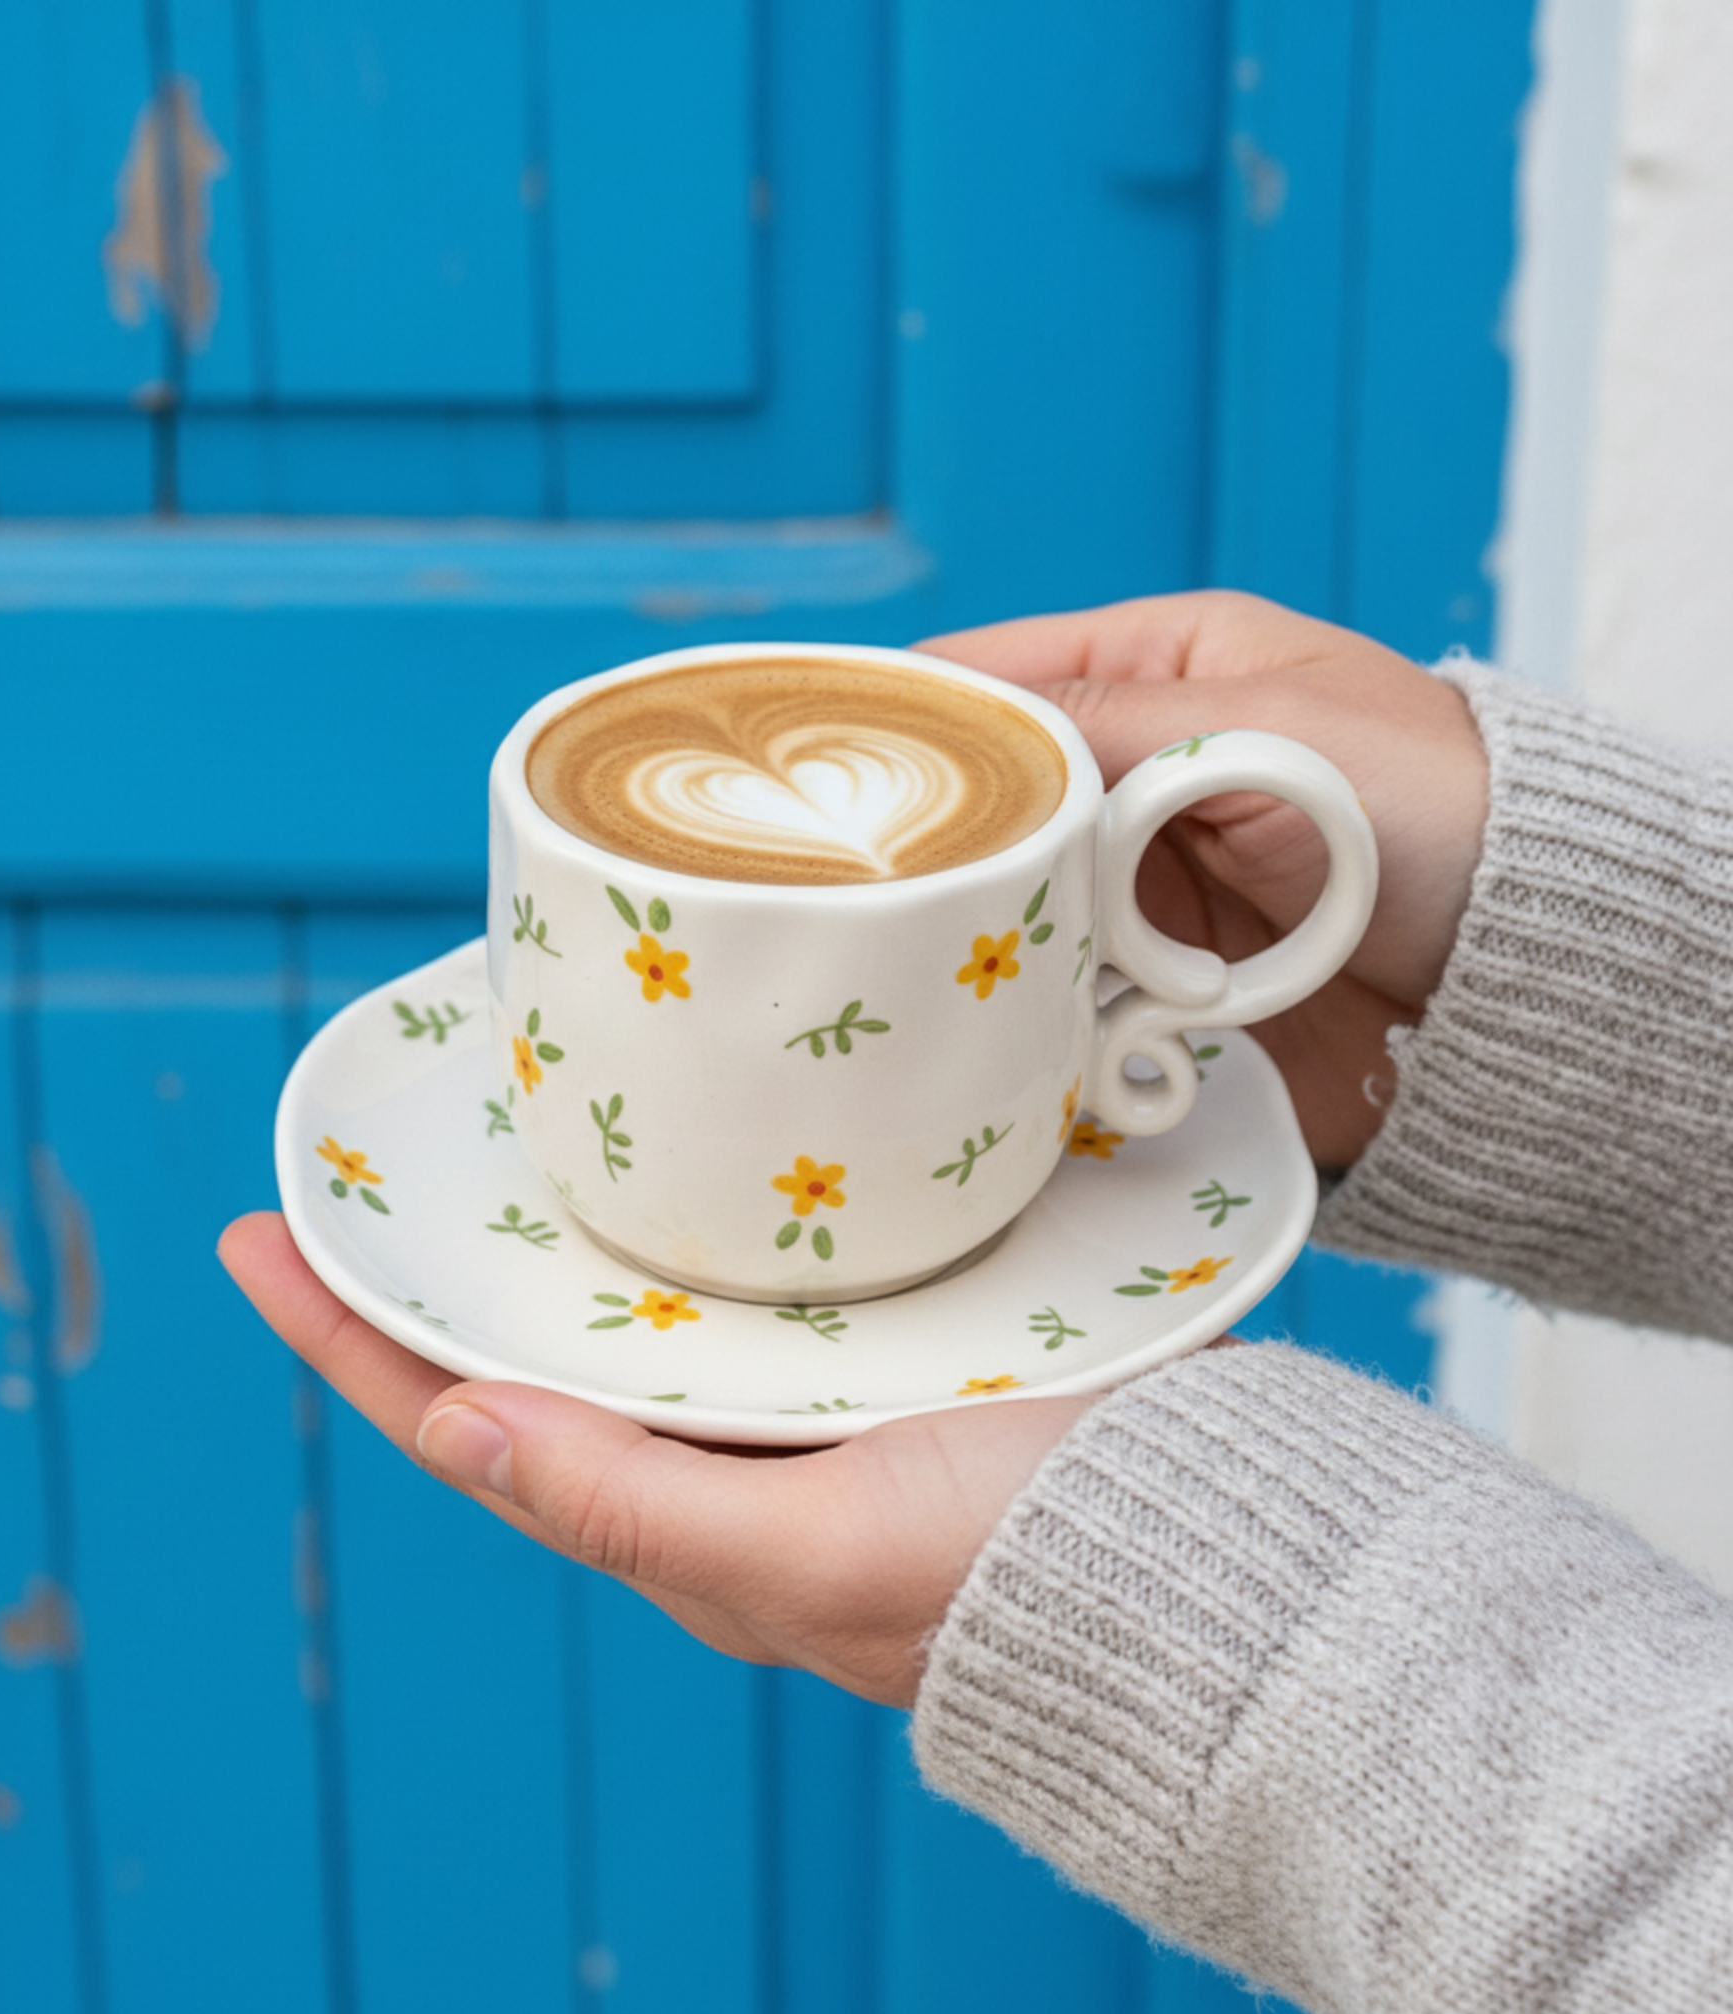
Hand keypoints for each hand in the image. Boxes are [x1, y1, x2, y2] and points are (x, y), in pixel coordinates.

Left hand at [219, 1212, 1098, 1708]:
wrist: (1212, 1564)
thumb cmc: (1017, 1576)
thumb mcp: (807, 1551)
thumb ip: (629, 1502)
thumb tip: (451, 1429)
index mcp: (677, 1521)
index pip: (468, 1420)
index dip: (355, 1334)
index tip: (258, 1237)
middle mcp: (717, 1467)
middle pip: (534, 1357)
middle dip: (438, 1271)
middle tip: (366, 1166)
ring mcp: (794, 1410)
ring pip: (631, 1313)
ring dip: (549, 1235)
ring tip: (482, 1143)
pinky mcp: (873, 1356)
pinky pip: (731, 1287)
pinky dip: (671, 1227)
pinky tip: (666, 1165)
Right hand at [919, 592, 1488, 1167]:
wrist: (1527, 976)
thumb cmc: (1427, 805)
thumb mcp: (1255, 726)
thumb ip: (1095, 724)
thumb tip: (954, 738)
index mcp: (1168, 665)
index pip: (1000, 671)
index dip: (914, 709)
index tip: (828, 756)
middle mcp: (1145, 771)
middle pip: (994, 796)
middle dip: (944, 832)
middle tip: (866, 868)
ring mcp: (1149, 880)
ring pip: (1017, 894)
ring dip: (994, 921)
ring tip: (944, 939)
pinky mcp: (1161, 979)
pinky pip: (1061, 982)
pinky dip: (1035, 996)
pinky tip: (1002, 1004)